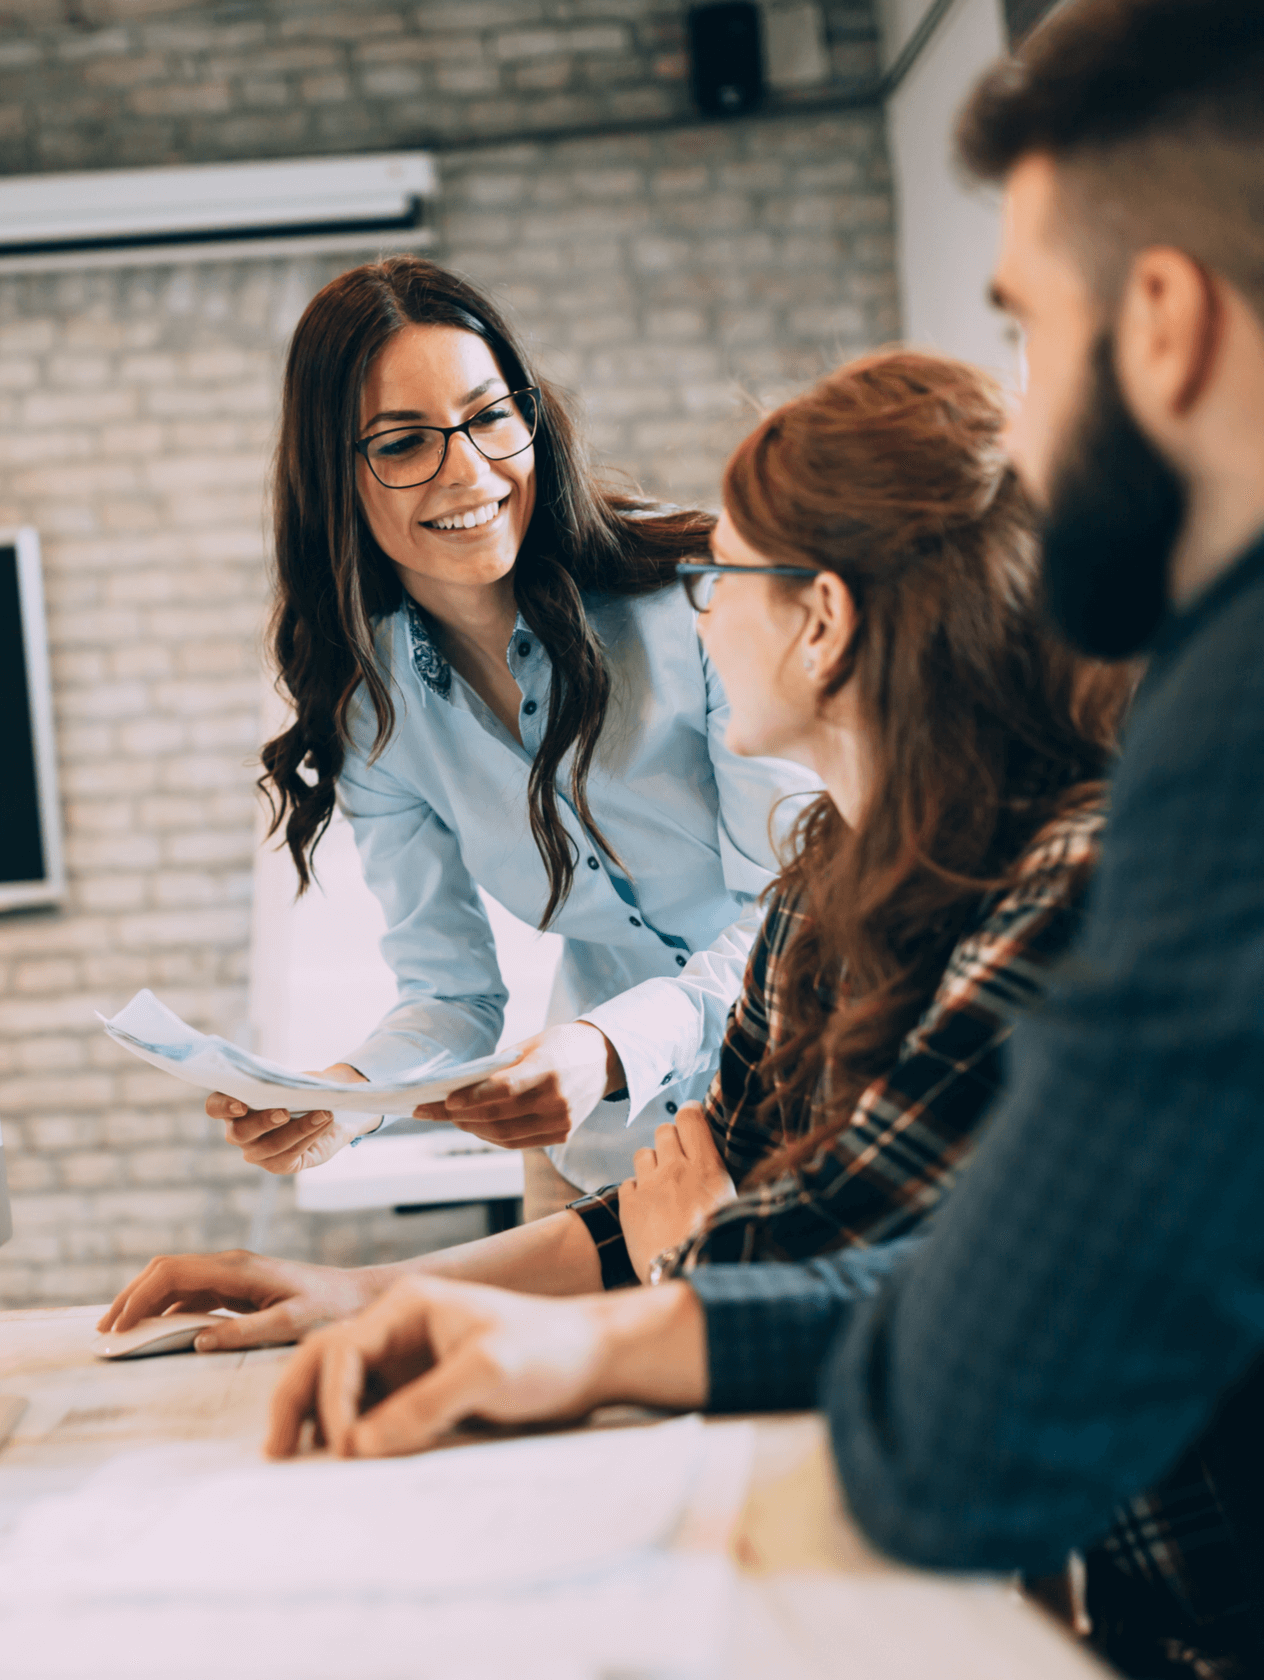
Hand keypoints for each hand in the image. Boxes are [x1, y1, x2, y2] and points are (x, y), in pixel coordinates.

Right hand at [96, 1249, 388, 1348]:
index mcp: (238, 1268)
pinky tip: (154, 1329)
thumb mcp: (292, 1323)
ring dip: (145, 1302)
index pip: (173, 1272)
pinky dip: (166, 1308)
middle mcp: (230, 1265)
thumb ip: (245, 1331)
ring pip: (175, 1281)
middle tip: (105, 1330)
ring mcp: (233, 1275)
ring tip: (120, 1332)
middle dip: (132, 1296)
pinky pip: (191, 1294)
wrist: (358, 1296)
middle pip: (165, 1270)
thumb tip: (197, 1340)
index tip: (117, 1326)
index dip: (139, 1297)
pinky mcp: (238, 1288)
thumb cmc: (331, 1309)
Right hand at [207, 1063, 375, 1174]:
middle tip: (285, 1112)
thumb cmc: (300, 1091)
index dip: (223, 1106)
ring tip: (323, 1114)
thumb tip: (300, 1084)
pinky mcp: (276, 1164)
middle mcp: (238, 1132)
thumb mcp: (294, 1081)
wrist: (323, 1111)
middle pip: (240, 1132)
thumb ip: (289, 1082)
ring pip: (271, 1145)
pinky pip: (289, 1155)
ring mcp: (255, 1152)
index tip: (241, 1104)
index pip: (215, 1107)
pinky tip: (325, 1123)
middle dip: (263, 1121)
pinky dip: (310, 1136)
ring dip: (299, 1128)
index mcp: (233, 1105)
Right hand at [265, 1273, 707, 1459]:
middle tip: (278, 1452)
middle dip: (296, 1401)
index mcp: (408, 1305)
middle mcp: (398, 1327)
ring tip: (297, 1460)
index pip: (343, 1348)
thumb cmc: (547, 1349)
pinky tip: (344, 1461)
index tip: (346, 1449)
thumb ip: (424, 1405)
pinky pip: (369, 1408)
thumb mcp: (489, 1372)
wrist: (593, 1357)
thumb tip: (360, 1446)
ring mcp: (407, 1358)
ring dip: (314, 1416)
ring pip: (339, 1383)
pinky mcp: (420, 1387)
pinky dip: (347, 1431)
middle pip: (324, 1358)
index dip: (333, 1400)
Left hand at [412, 1022, 624, 1148]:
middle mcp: (558, 1100)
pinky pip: (519, 1142)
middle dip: (459, 1116)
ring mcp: (562, 1121)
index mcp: (550, 1069)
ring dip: (472, 1129)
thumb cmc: (562, 1045)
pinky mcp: (563, 1135)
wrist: (606, 1059)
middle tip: (431, 1111)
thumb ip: (500, 1065)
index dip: (473, 1097)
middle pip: (499, 1116)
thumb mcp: (532, 1044)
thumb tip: (459, 1085)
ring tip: (450, 1119)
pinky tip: (475, 1126)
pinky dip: (493, 1136)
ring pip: (505, 1135)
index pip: (505, 1089)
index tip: (445, 1100)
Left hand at [619, 1103, 736, 1283]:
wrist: (687, 1276)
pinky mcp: (628, 1204)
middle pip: (663, 1130)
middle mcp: (675, 1169)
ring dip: (651, 1164)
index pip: (690, 1118)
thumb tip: (721, 1168)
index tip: (690, 1121)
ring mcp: (649, 1185)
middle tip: (677, 1161)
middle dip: (669, 1141)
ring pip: (643, 1153)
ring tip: (661, 1187)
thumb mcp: (734, 1207)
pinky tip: (647, 1209)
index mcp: (706, 1167)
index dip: (689, 1115)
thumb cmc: (719, 1246)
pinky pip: (628, 1182)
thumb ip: (722, 1180)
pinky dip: (636, 1192)